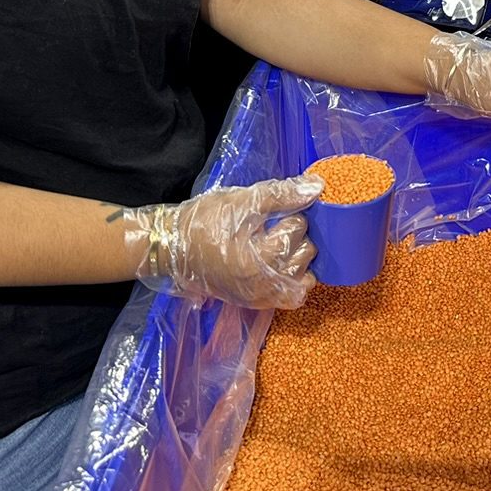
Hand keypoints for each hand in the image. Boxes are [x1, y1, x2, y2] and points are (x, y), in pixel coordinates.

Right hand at [123, 177, 322, 306]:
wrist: (173, 247)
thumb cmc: (205, 221)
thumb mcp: (243, 200)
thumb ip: (282, 194)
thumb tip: (317, 187)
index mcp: (257, 259)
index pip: (297, 230)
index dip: (291, 213)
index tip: (275, 211)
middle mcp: (262, 286)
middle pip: (305, 256)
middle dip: (298, 236)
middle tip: (278, 227)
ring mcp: (259, 298)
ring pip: (304, 280)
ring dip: (300, 260)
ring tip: (280, 245)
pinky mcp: (255, 303)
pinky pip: (290, 297)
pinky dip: (294, 280)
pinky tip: (281, 263)